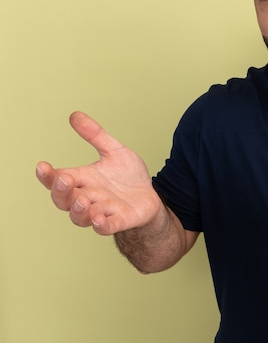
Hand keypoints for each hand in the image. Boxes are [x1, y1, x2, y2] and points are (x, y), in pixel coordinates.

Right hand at [36, 112, 162, 235]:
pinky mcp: (119, 221)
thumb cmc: (128, 177)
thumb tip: (75, 115)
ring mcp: (102, 211)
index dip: (48, 175)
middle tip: (64, 180)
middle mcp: (88, 197)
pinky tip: (98, 220)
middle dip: (61, 191)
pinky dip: (101, 225)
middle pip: (64, 199)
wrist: (150, 196)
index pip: (58, 179)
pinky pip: (106, 227)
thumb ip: (95, 135)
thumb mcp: (114, 151)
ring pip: (81, 216)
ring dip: (78, 210)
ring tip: (82, 201)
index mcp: (83, 179)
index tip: (42, 166)